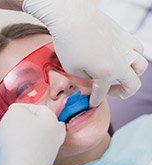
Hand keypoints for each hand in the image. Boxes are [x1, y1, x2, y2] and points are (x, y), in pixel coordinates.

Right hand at [0, 103, 65, 164]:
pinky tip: (13, 149)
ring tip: (10, 137)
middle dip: (26, 122)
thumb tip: (19, 111)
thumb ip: (19, 108)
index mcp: (52, 121)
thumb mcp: (15, 112)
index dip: (21, 108)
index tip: (11, 112)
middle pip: (41, 124)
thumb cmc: (17, 139)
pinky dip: (24, 148)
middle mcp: (56, 136)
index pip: (37, 108)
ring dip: (24, 135)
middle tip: (13, 124)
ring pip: (37, 138)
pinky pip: (33, 151)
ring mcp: (50, 152)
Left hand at [23, 0, 147, 106]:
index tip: (91, 103)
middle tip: (109, 92)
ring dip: (131, 75)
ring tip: (118, 75)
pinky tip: (121, 57)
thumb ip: (86, 78)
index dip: (95, 100)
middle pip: (133, 85)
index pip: (102, 93)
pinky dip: (133, 57)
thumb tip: (93, 78)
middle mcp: (121, 61)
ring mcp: (126, 47)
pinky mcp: (124, 35)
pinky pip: (137, 49)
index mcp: (107, 73)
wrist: (71, 16)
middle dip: (121, 93)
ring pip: (141, 66)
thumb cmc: (68, 43)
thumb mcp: (72, 69)